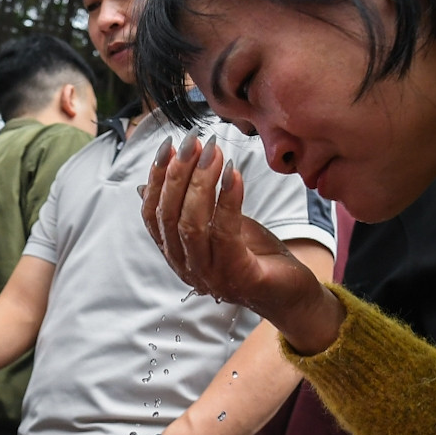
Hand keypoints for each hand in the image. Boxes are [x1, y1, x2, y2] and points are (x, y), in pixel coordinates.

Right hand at [141, 134, 343, 353]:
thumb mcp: (216, 223)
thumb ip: (188, 206)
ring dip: (200, 183)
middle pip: (169, 217)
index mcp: (177, 254)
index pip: (152, 215)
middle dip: (177, 174)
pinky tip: (234, 174)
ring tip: (215, 152)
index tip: (169, 145)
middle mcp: (187, 267)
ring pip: (191, 225)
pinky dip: (227, 200)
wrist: (292, 292)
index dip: (156, 179)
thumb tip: (143, 187)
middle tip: (194, 142)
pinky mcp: (238, 276)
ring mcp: (210, 275)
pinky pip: (225, 233)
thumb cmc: (255, 256)